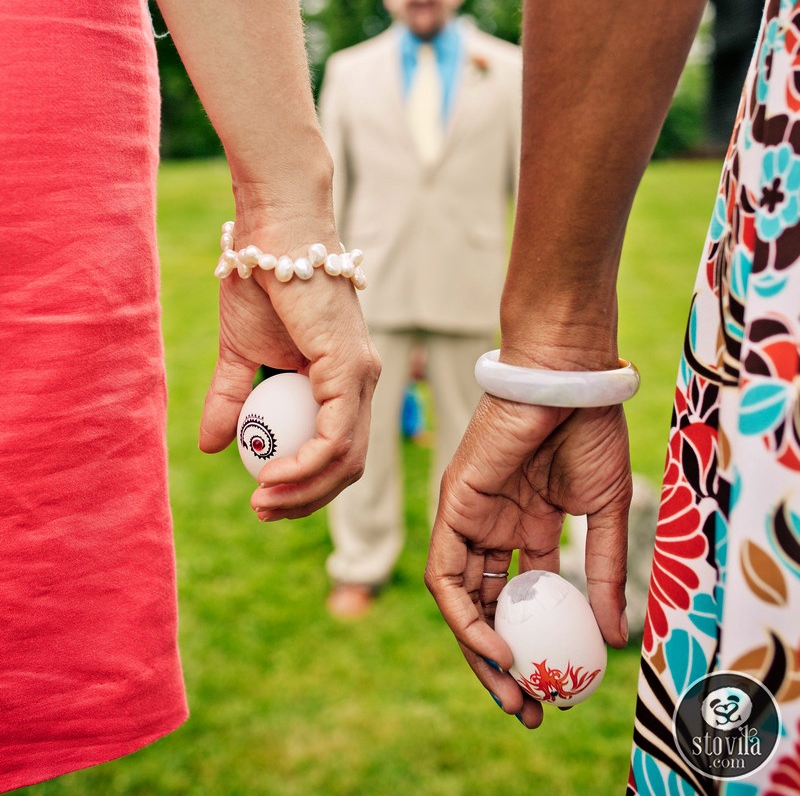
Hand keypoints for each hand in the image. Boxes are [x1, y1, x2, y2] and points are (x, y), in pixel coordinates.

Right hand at [199, 212, 380, 519]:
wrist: (270, 234)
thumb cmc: (259, 280)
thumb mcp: (239, 353)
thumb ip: (232, 398)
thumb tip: (213, 447)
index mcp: (341, 377)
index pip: (336, 447)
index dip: (303, 482)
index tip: (262, 496)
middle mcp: (362, 378)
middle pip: (348, 463)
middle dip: (306, 497)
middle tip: (262, 509)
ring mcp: (361, 374)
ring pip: (347, 458)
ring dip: (304, 489)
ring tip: (262, 497)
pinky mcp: (351, 367)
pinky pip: (336, 436)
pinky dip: (306, 464)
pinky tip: (273, 472)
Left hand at [425, 393, 631, 726]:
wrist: (568, 380)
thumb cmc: (590, 433)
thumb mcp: (603, 514)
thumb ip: (601, 573)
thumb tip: (613, 639)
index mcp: (529, 527)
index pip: (523, 599)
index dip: (537, 644)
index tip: (560, 689)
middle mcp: (495, 527)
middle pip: (488, 608)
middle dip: (506, 663)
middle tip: (530, 709)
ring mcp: (471, 518)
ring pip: (463, 601)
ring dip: (481, 653)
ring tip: (514, 693)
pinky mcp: (453, 506)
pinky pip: (447, 576)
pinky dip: (464, 618)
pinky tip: (495, 649)